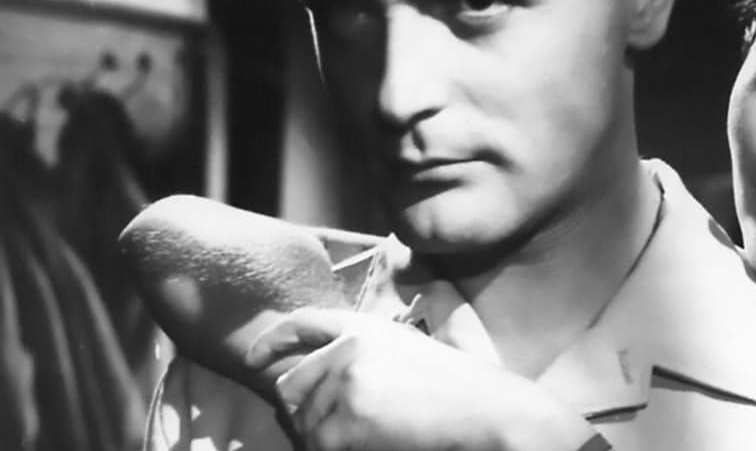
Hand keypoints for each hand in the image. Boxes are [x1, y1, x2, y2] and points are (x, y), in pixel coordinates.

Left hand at [245, 307, 599, 450]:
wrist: (492, 415)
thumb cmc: (472, 390)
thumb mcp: (426, 346)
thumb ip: (385, 346)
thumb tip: (347, 359)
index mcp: (369, 326)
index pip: (303, 323)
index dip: (273, 342)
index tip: (256, 360)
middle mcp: (349, 346)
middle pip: (291, 385)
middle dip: (306, 412)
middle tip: (338, 431)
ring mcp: (344, 381)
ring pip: (301, 423)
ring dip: (320, 440)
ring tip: (362, 441)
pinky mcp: (345, 418)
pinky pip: (315, 446)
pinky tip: (369, 447)